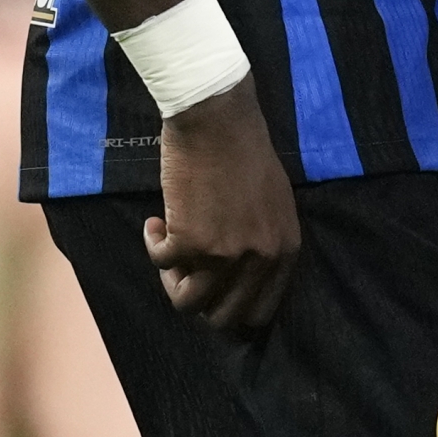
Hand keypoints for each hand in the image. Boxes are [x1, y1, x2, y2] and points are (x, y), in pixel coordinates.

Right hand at [144, 77, 300, 330]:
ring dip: (172, 281)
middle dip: (201, 302)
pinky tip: (155, 224)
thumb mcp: (274, 203)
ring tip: (170, 249)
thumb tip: (238, 277)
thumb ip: (263, 242)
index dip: (232, 308)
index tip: (212, 291)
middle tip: (187, 272)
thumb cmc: (245, 151)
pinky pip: (161, 262)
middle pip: (224, 318)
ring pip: (187, 303)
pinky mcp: (188, 241)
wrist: (218, 119)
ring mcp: (223, 254)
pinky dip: (153, 246)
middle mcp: (259, 260)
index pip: (261, 312)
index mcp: (284, 251)